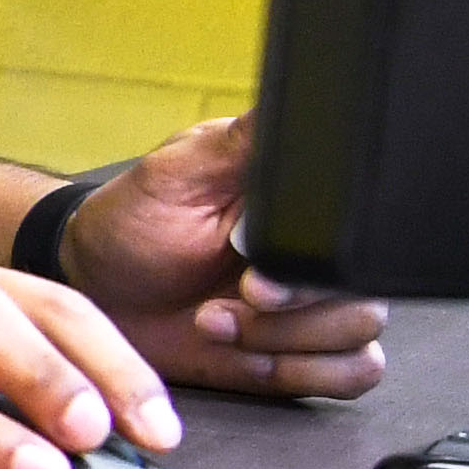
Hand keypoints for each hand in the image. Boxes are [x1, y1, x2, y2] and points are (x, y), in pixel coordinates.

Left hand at [48, 113, 392, 399]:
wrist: (99, 290)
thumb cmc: (132, 222)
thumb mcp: (176, 171)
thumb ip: (241, 143)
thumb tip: (305, 94)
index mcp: (306, 204)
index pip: (362, 230)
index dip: (315, 266)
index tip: (256, 275)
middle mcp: (321, 252)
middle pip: (368, 294)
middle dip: (291, 313)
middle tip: (228, 300)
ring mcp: (316, 305)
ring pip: (362, 338)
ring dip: (285, 344)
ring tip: (217, 322)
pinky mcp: (303, 350)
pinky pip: (350, 374)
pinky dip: (299, 372)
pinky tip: (244, 352)